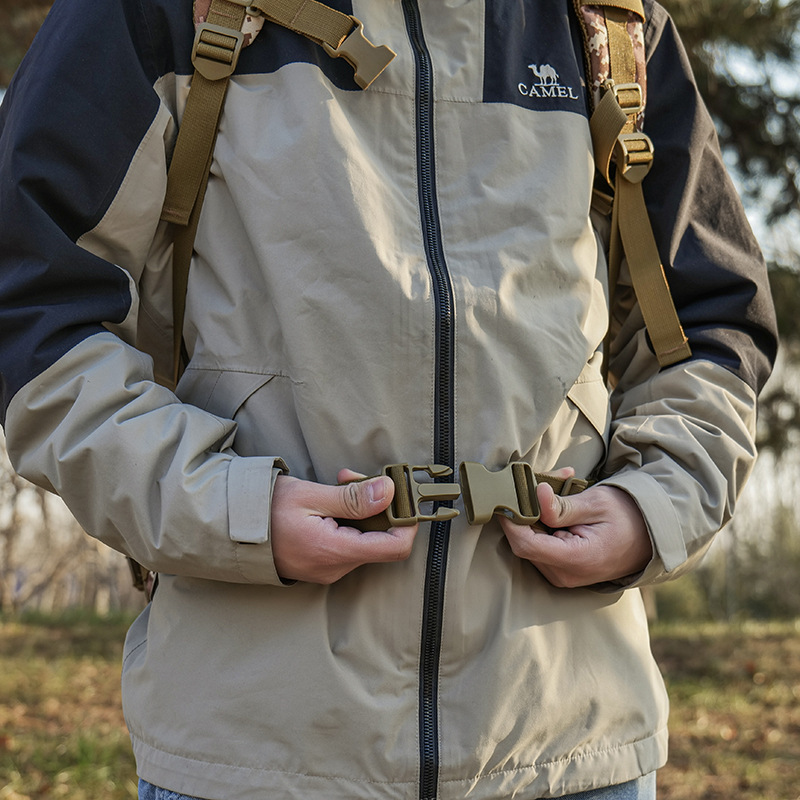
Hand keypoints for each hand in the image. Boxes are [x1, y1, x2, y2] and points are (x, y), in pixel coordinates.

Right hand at [270, 470, 418, 583]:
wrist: (228, 529)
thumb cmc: (264, 510)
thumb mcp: (310, 496)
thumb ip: (352, 498)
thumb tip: (390, 492)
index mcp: (334, 551)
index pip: (395, 548)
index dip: (406, 522)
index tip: (401, 496)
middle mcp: (335, 568)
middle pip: (380, 539)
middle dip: (376, 505)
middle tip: (352, 478)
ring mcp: (327, 570)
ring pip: (364, 539)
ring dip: (360, 510)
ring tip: (337, 485)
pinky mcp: (321, 565)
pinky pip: (348, 543)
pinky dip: (347, 521)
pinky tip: (330, 503)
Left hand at [498, 479, 651, 587]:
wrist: (652, 537)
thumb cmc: (628, 517)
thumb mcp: (596, 503)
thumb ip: (562, 505)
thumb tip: (535, 494)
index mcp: (575, 560)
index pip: (525, 544)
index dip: (511, 520)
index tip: (507, 495)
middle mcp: (564, 574)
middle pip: (524, 543)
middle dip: (524, 510)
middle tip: (537, 481)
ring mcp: (562, 575)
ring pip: (530, 544)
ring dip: (533, 515)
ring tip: (554, 487)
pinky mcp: (562, 570)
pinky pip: (540, 546)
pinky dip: (541, 524)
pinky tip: (556, 505)